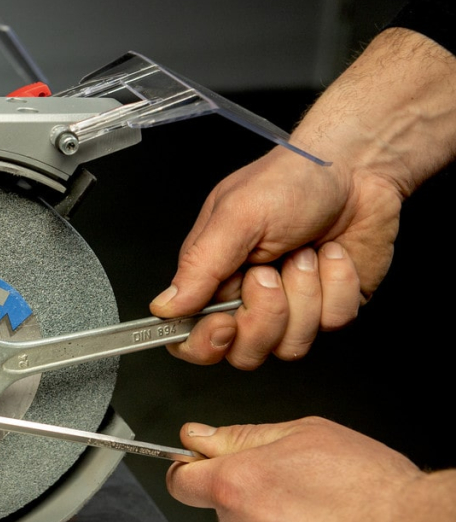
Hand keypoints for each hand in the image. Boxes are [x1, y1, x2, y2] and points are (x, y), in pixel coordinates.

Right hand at [149, 145, 401, 368]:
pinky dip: (337, 283)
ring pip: (290, 344)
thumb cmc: (291, 181)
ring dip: (304, 292)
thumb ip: (199, 266)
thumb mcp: (235, 216)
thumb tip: (164, 306)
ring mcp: (291, 308)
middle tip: (268, 271)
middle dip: (264, 314)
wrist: (356, 168)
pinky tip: (332, 254)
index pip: (190, 338)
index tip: (224, 323)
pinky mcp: (330, 307)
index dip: (205, 343)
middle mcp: (248, 300)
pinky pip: (332, 322)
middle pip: (244, 352)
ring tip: (304, 252)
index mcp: (212, 279)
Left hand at [167, 417, 455, 521]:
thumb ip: (241, 436)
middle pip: (225, 511)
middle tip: (294, 485)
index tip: (200, 465)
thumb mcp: (305, 433)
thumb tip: (201, 437)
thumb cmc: (373, 489)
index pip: (180, 481)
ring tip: (323, 516)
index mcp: (236, 488)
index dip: (190, 469)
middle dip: (248, 496)